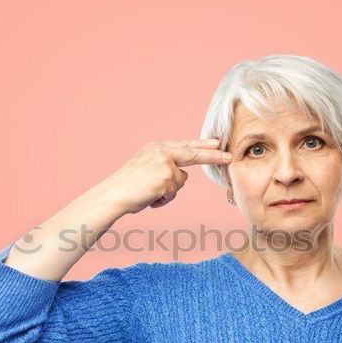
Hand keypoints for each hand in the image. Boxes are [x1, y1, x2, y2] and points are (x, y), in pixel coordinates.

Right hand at [95, 138, 231, 213]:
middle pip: (193, 153)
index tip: (217, 142)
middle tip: (229, 156)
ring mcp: (164, 163)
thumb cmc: (127, 189)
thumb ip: (166, 169)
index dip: (202, 145)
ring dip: (168, 193)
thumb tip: (184, 177)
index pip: (184, 145)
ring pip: (181, 182)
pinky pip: (174, 193)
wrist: (112, 196)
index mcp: (155, 148)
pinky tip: (148, 198)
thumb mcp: (147, 171)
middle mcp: (160, 151)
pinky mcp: (166, 177)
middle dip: (213, 156)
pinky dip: (163, 200)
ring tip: (149, 194)